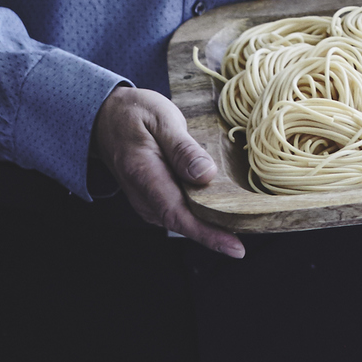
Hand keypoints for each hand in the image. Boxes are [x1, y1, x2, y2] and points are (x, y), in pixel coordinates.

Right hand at [88, 86, 244, 256]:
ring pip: (184, 219)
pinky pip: (180, 210)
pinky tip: (223, 204)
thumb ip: (183, 148)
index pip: (179, 216)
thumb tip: (206, 175)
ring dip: (213, 222)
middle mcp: (144, 196)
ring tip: (246, 218)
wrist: (106, 117)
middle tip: (256, 229)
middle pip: (185, 223)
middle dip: (220, 231)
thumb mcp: (161, 118)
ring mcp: (147, 201)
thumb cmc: (134, 114)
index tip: (235, 248)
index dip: (209, 235)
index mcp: (145, 176)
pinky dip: (202, 211)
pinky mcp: (154, 199)